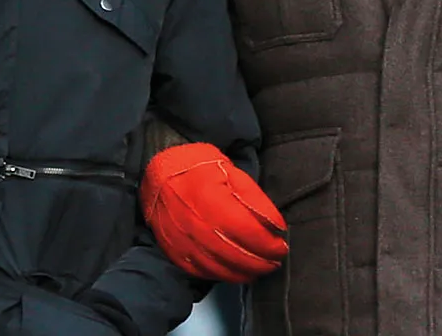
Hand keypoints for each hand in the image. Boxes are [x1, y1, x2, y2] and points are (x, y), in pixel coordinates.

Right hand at [140, 142, 287, 282]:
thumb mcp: (230, 171)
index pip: (248, 231)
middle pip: (236, 255)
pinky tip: (234, 272)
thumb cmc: (197, 166)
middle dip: (261, 262)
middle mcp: (195, 224)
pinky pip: (201, 271)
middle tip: (276, 261)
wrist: (158, 170)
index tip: (282, 245)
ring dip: (244, 273)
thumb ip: (254, 199)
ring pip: (219, 268)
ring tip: (260, 270)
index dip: (269, 243)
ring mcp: (182, 241)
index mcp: (211, 200)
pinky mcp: (174, 250)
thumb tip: (275, 226)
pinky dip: (221, 275)